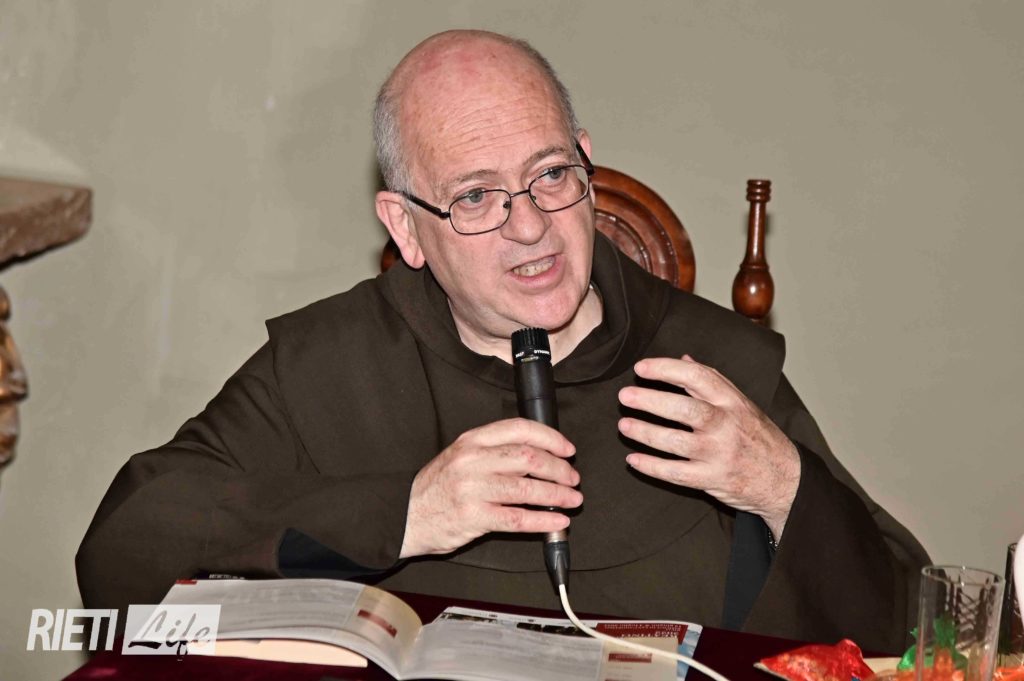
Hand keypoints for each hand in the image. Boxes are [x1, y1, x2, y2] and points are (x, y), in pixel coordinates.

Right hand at [400, 418, 582, 557]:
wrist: (404, 515)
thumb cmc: (437, 487)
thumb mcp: (460, 456)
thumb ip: (494, 450)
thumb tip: (539, 454)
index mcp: (472, 440)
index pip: (520, 428)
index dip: (551, 437)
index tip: (567, 449)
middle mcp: (472, 459)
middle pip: (529, 457)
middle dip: (559, 468)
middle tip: (573, 478)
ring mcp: (472, 488)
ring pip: (527, 487)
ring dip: (557, 494)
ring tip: (572, 500)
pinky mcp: (473, 516)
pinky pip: (517, 518)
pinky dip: (543, 520)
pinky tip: (557, 521)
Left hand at [617, 355, 799, 538]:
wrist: (784, 478)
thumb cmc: (757, 435)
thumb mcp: (741, 403)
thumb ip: (712, 381)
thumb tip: (683, 358)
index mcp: (733, 401)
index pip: (698, 377)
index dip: (667, 369)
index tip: (641, 368)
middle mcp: (727, 426)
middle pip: (685, 410)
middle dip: (652, 401)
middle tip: (625, 396)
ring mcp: (719, 454)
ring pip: (676, 443)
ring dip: (646, 433)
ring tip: (624, 425)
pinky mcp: (712, 479)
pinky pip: (676, 474)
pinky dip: (652, 467)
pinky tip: (633, 459)